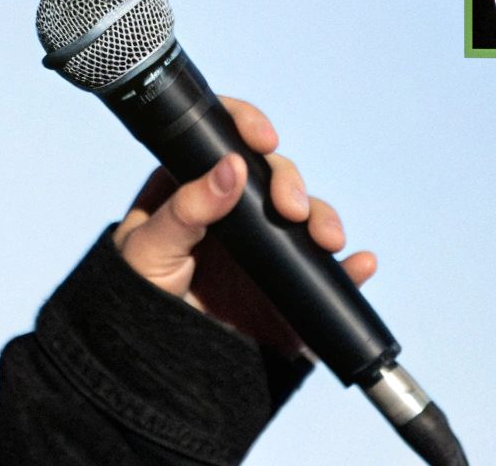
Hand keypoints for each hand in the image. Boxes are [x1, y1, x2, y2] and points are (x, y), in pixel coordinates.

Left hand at [111, 95, 377, 357]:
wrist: (152, 369)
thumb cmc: (135, 299)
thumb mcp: (148, 251)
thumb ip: (185, 210)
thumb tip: (232, 166)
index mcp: (191, 187)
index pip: (223, 140)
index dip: (247, 126)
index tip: (263, 139)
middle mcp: (233, 210)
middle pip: (273, 174)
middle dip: (290, 182)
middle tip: (292, 209)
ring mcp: (263, 246)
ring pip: (305, 215)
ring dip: (323, 218)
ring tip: (327, 239)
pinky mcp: (288, 286)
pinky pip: (326, 272)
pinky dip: (349, 268)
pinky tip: (360, 265)